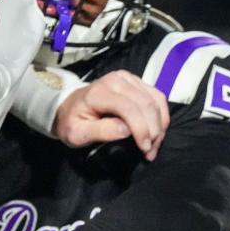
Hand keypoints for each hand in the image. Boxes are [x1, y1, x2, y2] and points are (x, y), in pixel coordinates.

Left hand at [53, 70, 168, 159]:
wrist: (69, 106)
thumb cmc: (72, 121)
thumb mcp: (77, 133)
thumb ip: (101, 131)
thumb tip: (126, 131)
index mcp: (100, 92)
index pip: (129, 109)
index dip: (141, 130)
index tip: (144, 149)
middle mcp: (116, 80)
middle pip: (146, 104)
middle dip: (153, 131)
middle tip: (150, 152)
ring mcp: (128, 78)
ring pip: (155, 100)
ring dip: (160, 125)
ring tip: (154, 144)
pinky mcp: (136, 81)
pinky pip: (157, 96)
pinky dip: (161, 115)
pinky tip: (157, 131)